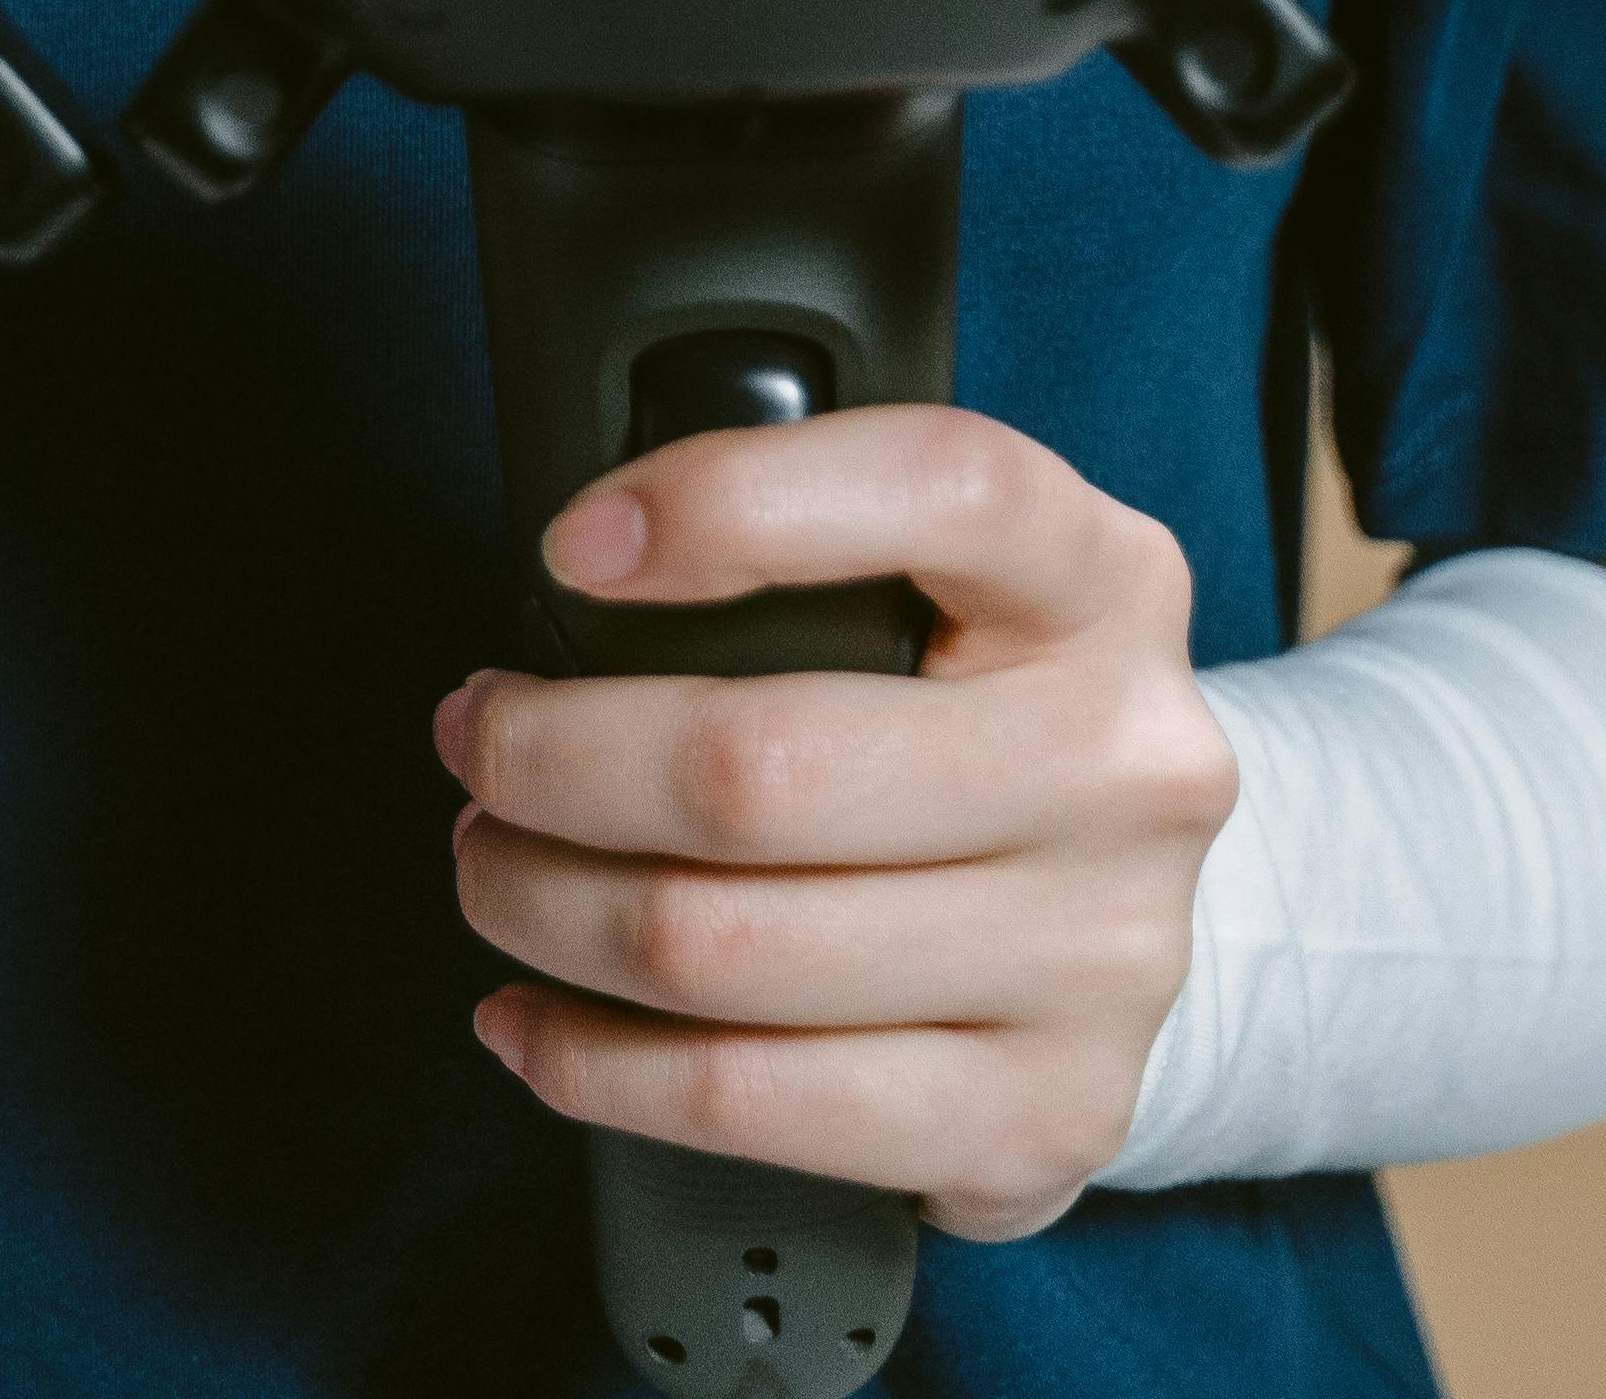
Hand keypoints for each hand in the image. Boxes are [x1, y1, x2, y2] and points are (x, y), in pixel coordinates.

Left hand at [436, 405, 1232, 1240]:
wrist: (1126, 914)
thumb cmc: (978, 716)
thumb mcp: (956, 582)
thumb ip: (814, 555)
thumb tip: (578, 573)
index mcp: (1102, 583)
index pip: (939, 487)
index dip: (734, 500)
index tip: (573, 547)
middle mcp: (1128, 766)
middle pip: (765, 765)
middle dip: (553, 759)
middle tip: (478, 743)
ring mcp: (1100, 958)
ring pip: (729, 948)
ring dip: (548, 910)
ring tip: (494, 869)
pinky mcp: (1041, 1119)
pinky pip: (756, 1102)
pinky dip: (599, 1067)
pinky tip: (537, 1023)